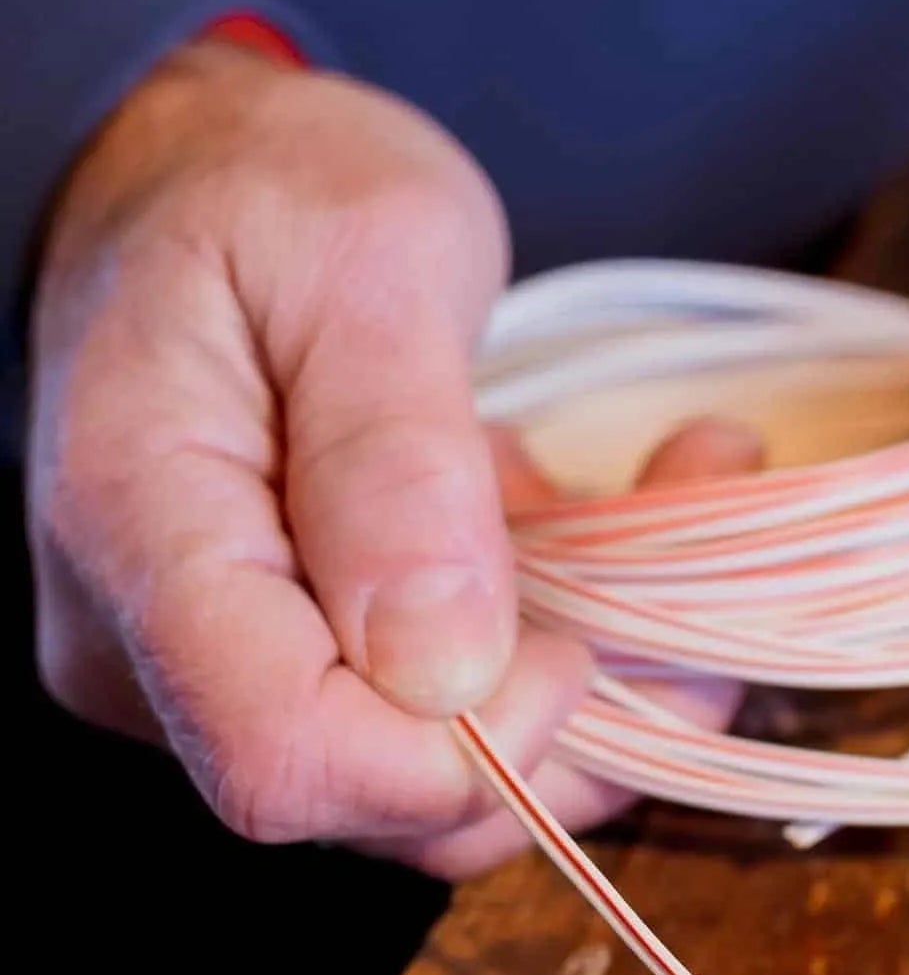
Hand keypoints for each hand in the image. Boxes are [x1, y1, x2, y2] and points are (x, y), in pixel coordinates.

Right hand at [29, 40, 753, 877]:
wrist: (213, 173)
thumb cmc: (271, 187)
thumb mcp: (366, 265)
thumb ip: (395, 464)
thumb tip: (443, 669)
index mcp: (147, 540)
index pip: (289, 759)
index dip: (471, 745)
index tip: (582, 638)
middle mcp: (162, 648)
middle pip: (390, 800)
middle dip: (582, 710)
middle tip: (695, 536)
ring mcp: (235, 666)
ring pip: (454, 774)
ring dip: (612, 670)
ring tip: (692, 495)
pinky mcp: (309, 657)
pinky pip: (461, 711)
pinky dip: (577, 638)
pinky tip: (636, 519)